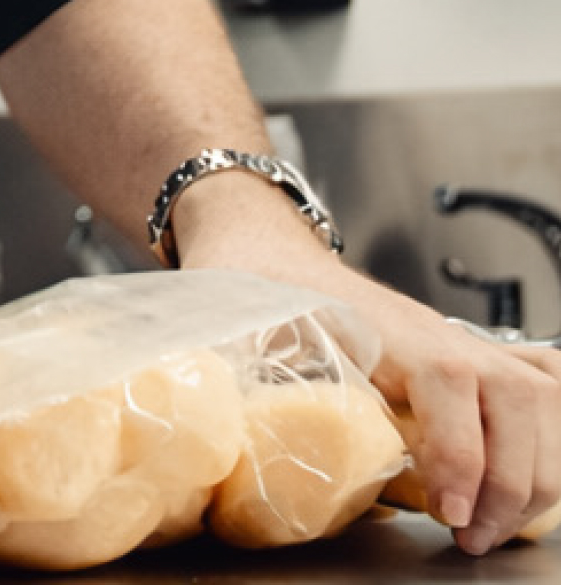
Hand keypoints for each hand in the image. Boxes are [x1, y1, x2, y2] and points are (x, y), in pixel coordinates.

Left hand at [175, 183, 560, 556]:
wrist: (265, 251)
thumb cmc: (262, 295)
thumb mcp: (257, 339)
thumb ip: (269, 388)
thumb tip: (263, 446)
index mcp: (388, 328)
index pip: (448, 380)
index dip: (461, 452)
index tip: (449, 512)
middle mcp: (440, 333)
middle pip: (516, 398)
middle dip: (509, 483)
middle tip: (469, 536)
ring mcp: (464, 343)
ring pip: (540, 399)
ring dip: (535, 472)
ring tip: (495, 525)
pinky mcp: (473, 358)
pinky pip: (540, 381)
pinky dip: (552, 431)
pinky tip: (539, 471)